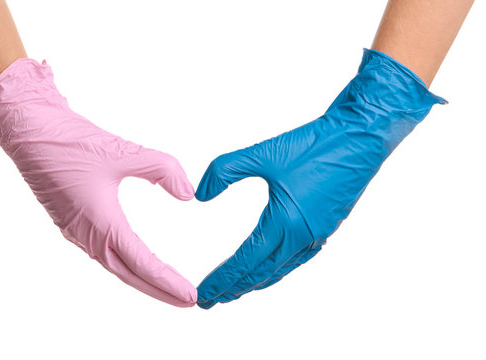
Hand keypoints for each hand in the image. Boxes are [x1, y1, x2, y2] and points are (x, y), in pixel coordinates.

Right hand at [0, 58, 196, 306]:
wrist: (27, 129)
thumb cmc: (68, 141)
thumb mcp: (122, 151)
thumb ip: (160, 169)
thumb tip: (187, 193)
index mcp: (100, 223)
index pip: (141, 262)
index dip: (167, 281)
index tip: (190, 295)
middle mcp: (86, 233)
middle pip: (128, 273)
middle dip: (158, 289)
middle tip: (186, 300)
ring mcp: (75, 229)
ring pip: (114, 264)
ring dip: (141, 277)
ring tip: (165, 285)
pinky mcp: (70, 220)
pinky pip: (101, 252)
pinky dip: (123, 262)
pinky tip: (132, 257)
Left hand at [195, 49, 445, 308]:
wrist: (361, 137)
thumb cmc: (316, 144)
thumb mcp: (264, 152)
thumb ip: (225, 170)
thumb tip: (200, 194)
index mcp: (285, 222)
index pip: (245, 261)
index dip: (222, 279)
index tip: (203, 294)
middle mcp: (302, 236)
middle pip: (261, 274)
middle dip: (233, 289)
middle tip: (210, 302)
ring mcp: (317, 235)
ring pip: (280, 270)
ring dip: (255, 283)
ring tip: (235, 291)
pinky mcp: (326, 228)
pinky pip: (296, 259)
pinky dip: (277, 270)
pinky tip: (270, 268)